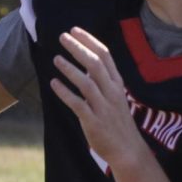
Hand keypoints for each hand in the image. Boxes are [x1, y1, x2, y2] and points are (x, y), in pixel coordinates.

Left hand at [51, 27, 145, 168]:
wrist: (128, 150)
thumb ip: (103, 83)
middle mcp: (111, 93)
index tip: (75, 30)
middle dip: (78, 48)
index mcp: (117, 85)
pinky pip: (78, 104)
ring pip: (86, 83)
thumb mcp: (115, 98)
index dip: (89, 41)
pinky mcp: (94, 122)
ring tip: (56, 59)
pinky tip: (53, 84)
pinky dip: (65, 93)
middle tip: (62, 37)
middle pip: (95, 64)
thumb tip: (86, 67)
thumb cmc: (118, 123)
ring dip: (70, 69)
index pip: (105, 56)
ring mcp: (103, 107)